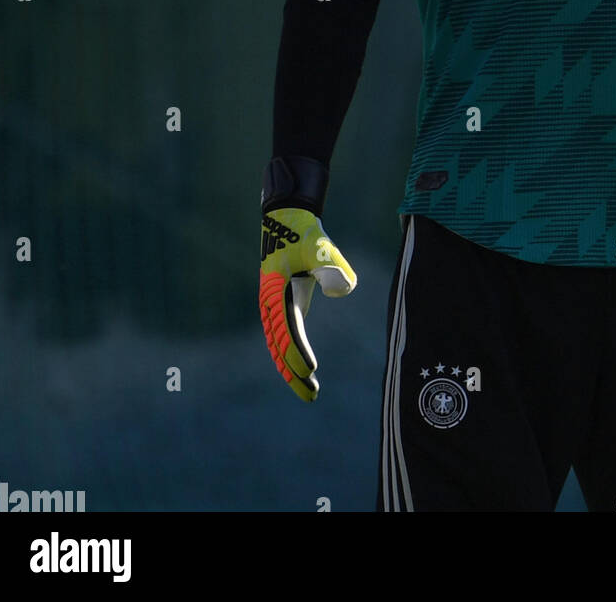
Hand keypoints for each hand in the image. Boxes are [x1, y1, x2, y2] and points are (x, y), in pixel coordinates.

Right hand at [259, 206, 356, 400]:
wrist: (287, 220)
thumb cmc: (306, 235)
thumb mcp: (322, 247)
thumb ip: (334, 265)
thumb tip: (344, 287)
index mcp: (278, 291)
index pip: (288, 329)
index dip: (297, 352)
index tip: (310, 371)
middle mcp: (271, 302)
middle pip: (280, 346)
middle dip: (293, 372)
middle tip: (311, 395)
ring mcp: (272, 305)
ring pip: (277, 346)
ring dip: (290, 370)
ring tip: (308, 392)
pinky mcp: (279, 304)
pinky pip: (280, 338)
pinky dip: (287, 357)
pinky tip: (299, 372)